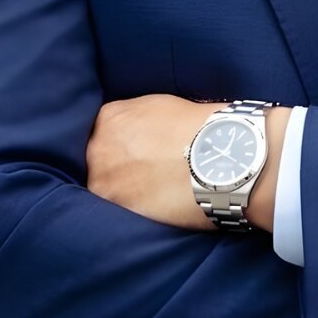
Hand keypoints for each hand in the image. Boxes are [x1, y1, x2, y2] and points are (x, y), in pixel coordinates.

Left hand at [86, 94, 224, 230]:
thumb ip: (137, 119)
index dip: (123, 146)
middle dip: (119, 167)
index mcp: (110, 117)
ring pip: (106, 187)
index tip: (138, 154)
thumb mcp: (160, 106)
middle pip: (100, 159)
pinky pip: (116, 210)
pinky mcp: (114, 207)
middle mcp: (98, 146)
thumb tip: (138, 133)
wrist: (219, 156)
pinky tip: (154, 205)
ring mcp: (103, 177)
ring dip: (124, 191)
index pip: (105, 134)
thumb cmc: (198, 127)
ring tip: (153, 193)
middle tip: (146, 175)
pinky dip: (132, 210)